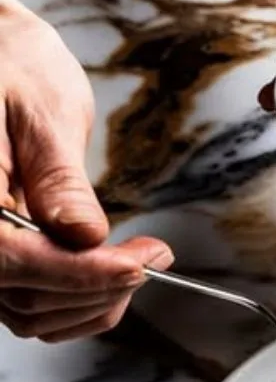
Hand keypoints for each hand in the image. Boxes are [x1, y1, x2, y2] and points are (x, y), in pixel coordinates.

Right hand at [0, 0, 173, 342]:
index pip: (15, 260)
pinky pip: (31, 305)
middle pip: (27, 298)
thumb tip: (83, 234)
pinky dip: (79, 302)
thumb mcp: (38, 112)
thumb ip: (58, 179)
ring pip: (30, 314)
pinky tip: (115, 275)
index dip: (83, 272)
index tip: (141, 262)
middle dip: (101, 286)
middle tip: (155, 255)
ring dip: (94, 302)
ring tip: (140, 262)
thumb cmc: (8, 67)